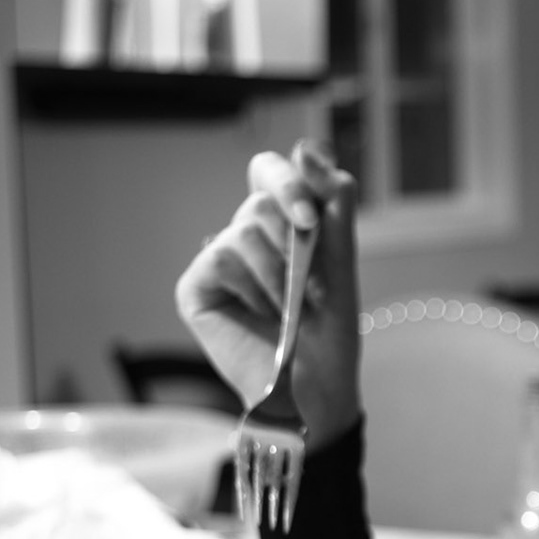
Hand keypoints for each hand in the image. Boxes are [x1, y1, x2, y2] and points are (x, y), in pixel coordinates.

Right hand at [174, 140, 362, 446]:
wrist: (315, 391)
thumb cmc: (331, 336)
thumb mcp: (341, 264)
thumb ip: (332, 206)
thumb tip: (307, 148)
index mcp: (281, 226)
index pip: (271, 171)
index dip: (290, 181)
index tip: (311, 217)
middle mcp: (245, 236)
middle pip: (262, 197)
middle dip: (296, 241)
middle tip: (309, 286)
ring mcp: (219, 260)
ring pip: (246, 228)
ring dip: (281, 275)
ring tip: (288, 311)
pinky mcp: (196, 287)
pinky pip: (222, 257)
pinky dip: (254, 288)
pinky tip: (261, 317)